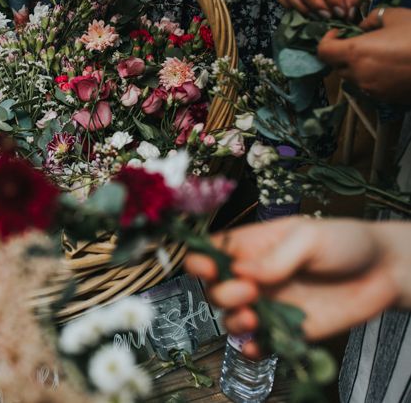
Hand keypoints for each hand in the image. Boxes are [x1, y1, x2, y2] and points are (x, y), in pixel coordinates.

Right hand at [184, 217, 410, 357]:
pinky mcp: (289, 330)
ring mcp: (270, 303)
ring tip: (253, 316)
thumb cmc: (345, 242)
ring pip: (231, 317)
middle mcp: (254, 275)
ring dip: (233, 320)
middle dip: (221, 292)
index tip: (210, 269)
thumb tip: (239, 271)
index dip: (201, 260)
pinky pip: (260, 343)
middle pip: (214, 288)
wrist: (386, 272)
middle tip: (248, 290)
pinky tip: (258, 344)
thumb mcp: (309, 237)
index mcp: (253, 245)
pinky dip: (252, 348)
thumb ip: (274, 256)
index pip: (211, 251)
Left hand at [316, 7, 410, 103]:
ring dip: (358, 66)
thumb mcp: (395, 16)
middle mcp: (359, 75)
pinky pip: (370, 87)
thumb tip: (363, 26)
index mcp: (356, 53)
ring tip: (379, 53)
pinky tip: (391, 66)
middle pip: (336, 66)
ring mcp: (372, 90)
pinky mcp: (386, 99)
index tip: (338, 32)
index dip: (326, 40)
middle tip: (358, 41)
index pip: (322, 51)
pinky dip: (373, 77)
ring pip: (353, 78)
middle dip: (342, 53)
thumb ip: (371, 19)